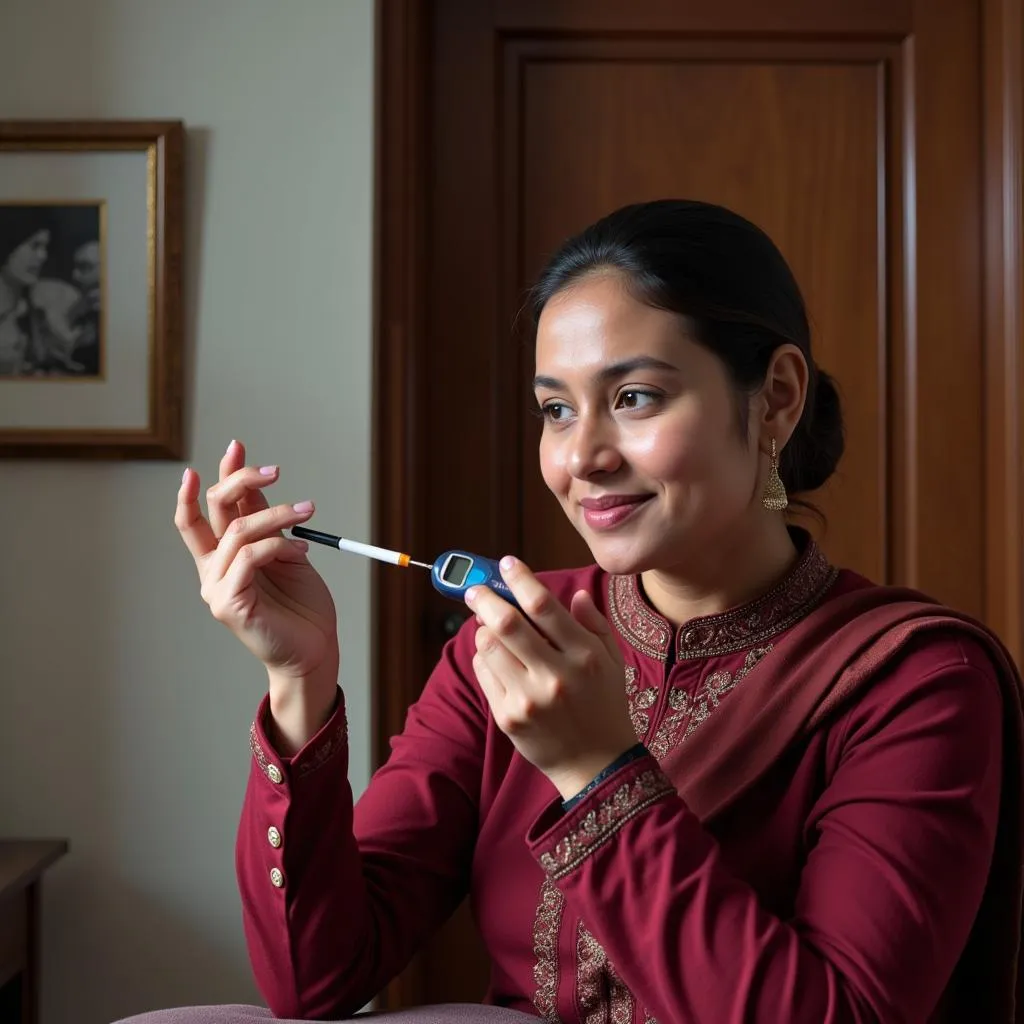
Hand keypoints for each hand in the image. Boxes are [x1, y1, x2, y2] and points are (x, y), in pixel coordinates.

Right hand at [175, 439, 337, 681]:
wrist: (314, 649)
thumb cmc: (301, 605)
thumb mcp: (287, 552)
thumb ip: (268, 525)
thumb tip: (259, 484)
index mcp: (222, 558)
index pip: (205, 512)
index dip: (216, 478)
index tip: (234, 446)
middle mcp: (212, 570)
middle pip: (212, 510)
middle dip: (240, 480)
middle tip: (275, 469)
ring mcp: (217, 587)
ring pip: (239, 530)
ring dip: (277, 514)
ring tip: (308, 511)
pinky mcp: (229, 603)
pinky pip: (249, 557)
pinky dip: (278, 546)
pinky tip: (302, 550)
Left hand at [467, 557, 637, 799]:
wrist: (596, 765)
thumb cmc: (604, 706)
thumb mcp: (612, 663)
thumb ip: (594, 625)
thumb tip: (575, 594)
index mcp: (584, 656)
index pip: (543, 606)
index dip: (520, 579)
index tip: (506, 564)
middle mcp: (556, 676)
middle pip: (507, 623)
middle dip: (485, 598)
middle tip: (475, 588)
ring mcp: (529, 699)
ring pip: (489, 647)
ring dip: (484, 629)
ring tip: (489, 627)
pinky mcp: (509, 718)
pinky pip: (484, 674)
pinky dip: (484, 658)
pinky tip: (496, 658)